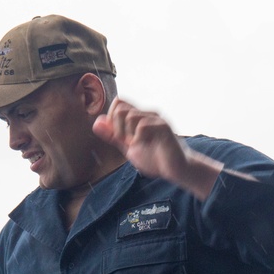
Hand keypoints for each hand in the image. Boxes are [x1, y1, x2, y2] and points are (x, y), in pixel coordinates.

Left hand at [94, 99, 224, 193]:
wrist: (177, 170)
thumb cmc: (156, 158)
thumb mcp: (129, 148)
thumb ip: (114, 136)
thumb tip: (96, 123)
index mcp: (139, 117)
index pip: (118, 103)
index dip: (111, 120)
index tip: (120, 138)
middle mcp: (148, 114)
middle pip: (119, 107)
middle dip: (117, 127)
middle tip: (127, 143)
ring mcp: (156, 119)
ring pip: (129, 116)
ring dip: (128, 134)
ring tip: (138, 145)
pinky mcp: (163, 127)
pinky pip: (142, 125)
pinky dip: (139, 139)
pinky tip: (147, 146)